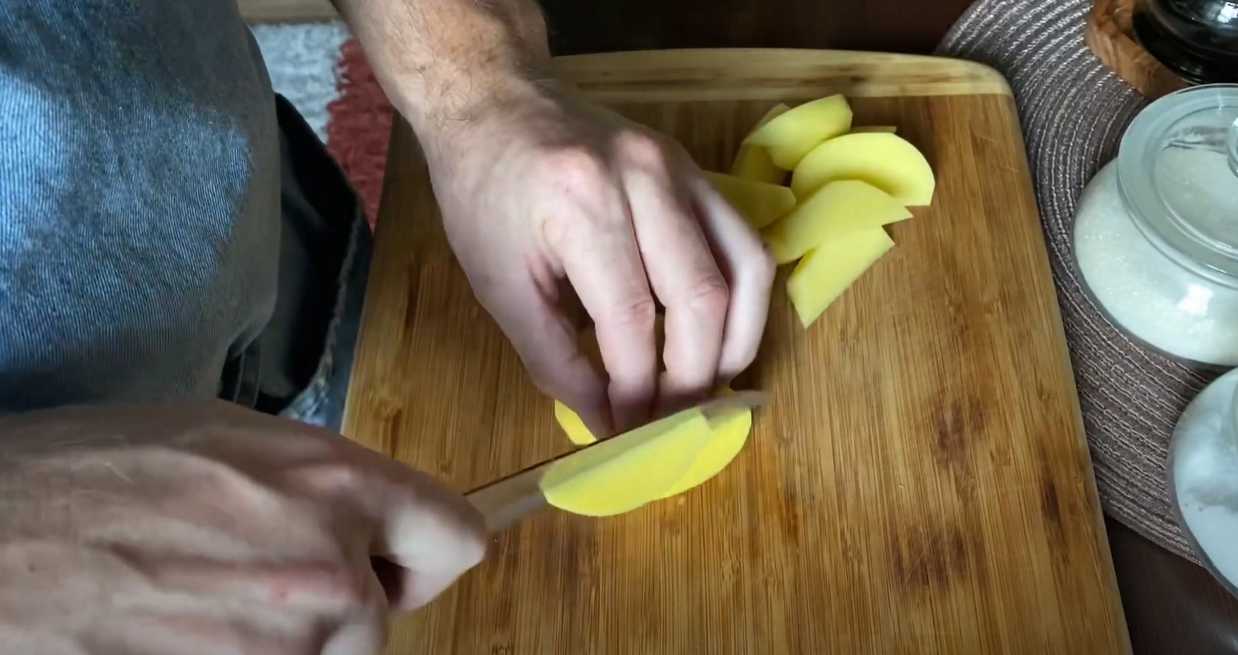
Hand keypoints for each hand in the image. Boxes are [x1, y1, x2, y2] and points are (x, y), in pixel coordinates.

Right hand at [0, 402, 484, 653]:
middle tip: (252, 584)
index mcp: (334, 483)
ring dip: (284, 643)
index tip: (391, 563)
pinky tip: (179, 633)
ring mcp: (291, 645)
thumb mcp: (227, 440)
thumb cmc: (90, 476)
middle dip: (336, 609)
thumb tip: (356, 518)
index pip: (457, 536)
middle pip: (384, 617)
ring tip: (200, 607)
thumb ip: (314, 486)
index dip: (420, 554)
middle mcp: (330, 569)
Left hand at [419, 83, 774, 434]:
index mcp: (581, 202)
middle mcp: (643, 177)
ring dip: (734, 344)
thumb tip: (605, 418)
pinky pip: (745, 242)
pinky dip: (743, 302)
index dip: (635, 389)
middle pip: (699, 298)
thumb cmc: (483, 194)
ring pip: (744, 269)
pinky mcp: (697, 171)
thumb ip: (552, 358)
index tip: (625, 430)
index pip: (630, 318)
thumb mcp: (497, 283)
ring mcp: (680, 168)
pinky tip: (721, 340)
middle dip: (690, 379)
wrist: (497, 105)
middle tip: (667, 422)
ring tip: (706, 391)